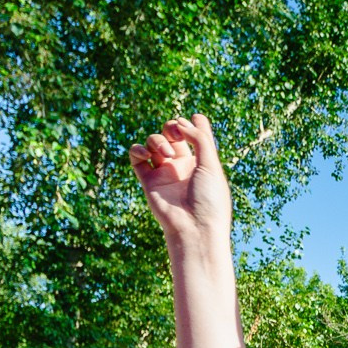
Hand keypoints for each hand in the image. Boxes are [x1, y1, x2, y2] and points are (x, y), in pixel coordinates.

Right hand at [128, 114, 232, 243]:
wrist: (194, 227)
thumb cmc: (209, 199)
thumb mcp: (211, 165)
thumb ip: (200, 139)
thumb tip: (181, 121)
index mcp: (200, 162)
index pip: (194, 135)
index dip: (193, 123)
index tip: (194, 120)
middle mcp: (181, 166)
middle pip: (171, 134)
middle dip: (172, 126)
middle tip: (177, 133)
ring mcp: (164, 172)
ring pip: (154, 142)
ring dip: (158, 140)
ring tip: (167, 154)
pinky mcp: (148, 180)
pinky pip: (136, 157)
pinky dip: (138, 149)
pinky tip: (147, 154)